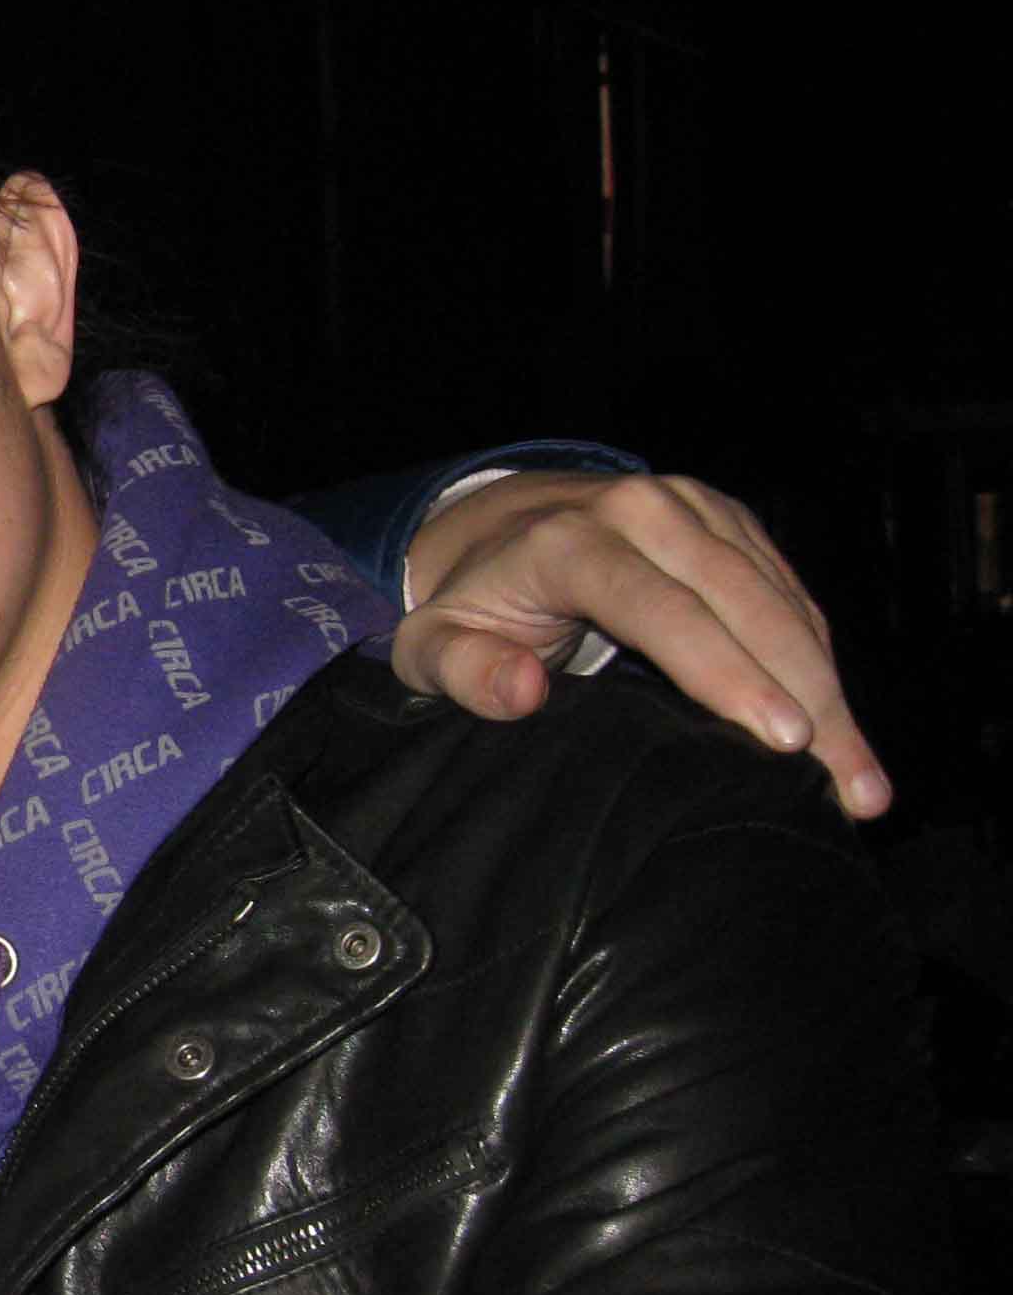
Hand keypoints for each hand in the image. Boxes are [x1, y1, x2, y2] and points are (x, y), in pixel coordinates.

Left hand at [392, 472, 888, 819]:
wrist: (493, 528)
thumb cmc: (469, 607)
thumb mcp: (430, 647)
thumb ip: (463, 673)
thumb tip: (522, 690)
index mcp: (569, 541)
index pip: (662, 609)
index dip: (727, 674)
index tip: (784, 740)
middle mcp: (642, 510)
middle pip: (742, 605)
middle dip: (807, 696)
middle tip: (849, 787)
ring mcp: (694, 508)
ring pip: (782, 600)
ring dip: (831, 689)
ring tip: (864, 779)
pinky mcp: (729, 520)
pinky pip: (789, 592)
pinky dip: (820, 659)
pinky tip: (843, 726)